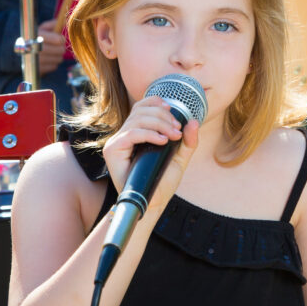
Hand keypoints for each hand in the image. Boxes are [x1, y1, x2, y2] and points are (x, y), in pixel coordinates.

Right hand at [36, 19, 67, 75]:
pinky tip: (48, 59)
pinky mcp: (38, 69)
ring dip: (58, 56)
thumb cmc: (36, 38)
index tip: (60, 39)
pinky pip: (54, 66)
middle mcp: (35, 48)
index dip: (61, 39)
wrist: (22, 53)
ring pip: (59, 58)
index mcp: (36, 35)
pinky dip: (53, 63)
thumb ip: (53, 24)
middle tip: (57, 46)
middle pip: (60, 50)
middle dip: (61, 48)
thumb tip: (66, 21)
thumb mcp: (42, 28)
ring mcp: (36, 60)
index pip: (58, 39)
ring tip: (52, 53)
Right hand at [101, 97, 199, 213]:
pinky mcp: (112, 151)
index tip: (173, 109)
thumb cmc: (162, 182)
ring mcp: (117, 142)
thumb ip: (188, 142)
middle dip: (163, 116)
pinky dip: (148, 134)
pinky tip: (162, 141)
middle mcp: (124, 135)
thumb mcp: (179, 158)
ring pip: (137, 119)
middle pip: (140, 111)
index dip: (155, 102)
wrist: (153, 203)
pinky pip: (130, 134)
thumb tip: (193, 121)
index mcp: (136, 133)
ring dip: (159, 123)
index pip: (141, 107)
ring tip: (173, 136)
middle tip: (177, 130)